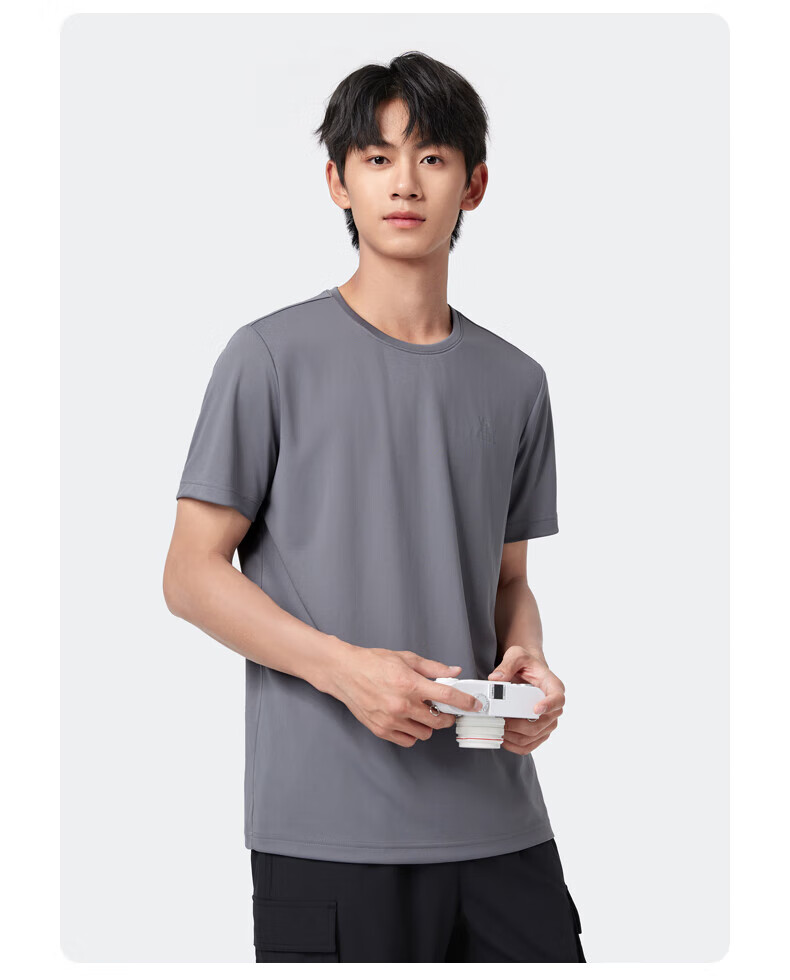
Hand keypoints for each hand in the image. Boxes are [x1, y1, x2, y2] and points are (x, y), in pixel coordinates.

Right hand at [331, 647, 483, 747]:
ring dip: (428, 725)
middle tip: (444, 709)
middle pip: (439, 720)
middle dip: (447, 716)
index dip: (465, 702)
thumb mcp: (406, 658)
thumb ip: (432, 668)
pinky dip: (412, 733)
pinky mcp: (381, 730)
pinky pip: (408, 740)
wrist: (345, 672)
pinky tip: (408, 721)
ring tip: (420, 713)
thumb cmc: (373, 663)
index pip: (447, 696)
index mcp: (410, 684)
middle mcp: (402, 704)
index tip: (475, 705)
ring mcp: (391, 720)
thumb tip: (453, 672)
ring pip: (425, 733)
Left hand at [488, 645, 564, 755]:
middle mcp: (554, 707)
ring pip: (534, 736)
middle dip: (520, 724)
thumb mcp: (516, 655)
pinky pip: (529, 745)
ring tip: (498, 728)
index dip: (549, 705)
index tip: (535, 709)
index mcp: (553, 687)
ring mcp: (547, 721)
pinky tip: (503, 739)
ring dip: (515, 736)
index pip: (558, 699)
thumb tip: (496, 679)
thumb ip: (507, 664)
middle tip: (501, 719)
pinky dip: (515, 745)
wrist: (526, 671)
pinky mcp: (538, 731)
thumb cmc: (525, 663)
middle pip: (543, 722)